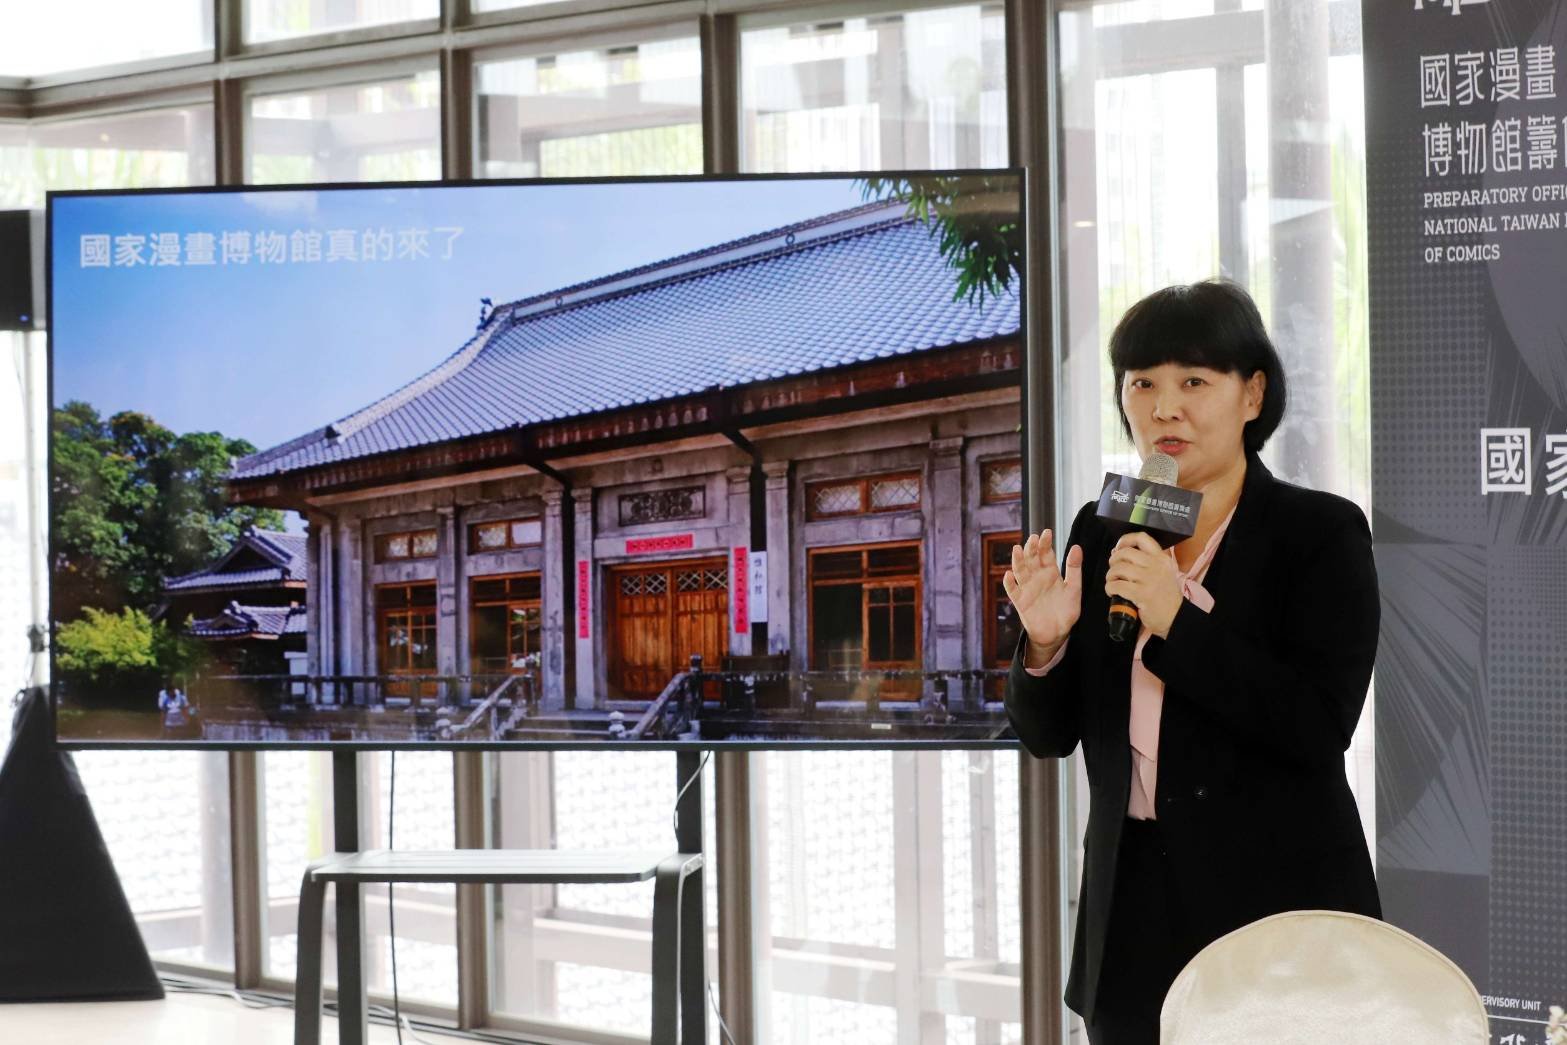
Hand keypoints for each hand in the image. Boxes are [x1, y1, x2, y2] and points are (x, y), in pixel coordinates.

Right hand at [1002, 528, 1083, 657]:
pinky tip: (1009, 575)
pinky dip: (1009, 583)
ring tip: (1018, 550)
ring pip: (1020, 571)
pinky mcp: (1020, 601)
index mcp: (1051, 573)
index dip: (1045, 543)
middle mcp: (1037, 578)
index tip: (1046, 532)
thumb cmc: (1066, 611)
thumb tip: (1076, 547)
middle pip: (1031, 559)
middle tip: (1033, 539)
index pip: (1046, 554)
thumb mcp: (1074, 589)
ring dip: (1018, 560)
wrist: (1057, 633)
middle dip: (1031, 548)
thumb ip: (1074, 569)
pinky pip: (1012, 590)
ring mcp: (1027, 589)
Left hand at [1105, 532, 1183, 638]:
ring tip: (1113, 582)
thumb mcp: (1164, 572)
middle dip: (1113, 561)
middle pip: (1125, 553)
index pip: (1142, 538)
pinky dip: (1110, 588)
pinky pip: (1116, 585)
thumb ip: (1147, 562)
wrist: (1176, 617)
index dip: (1124, 540)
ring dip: (1110, 576)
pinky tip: (1113, 593)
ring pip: (1118, 569)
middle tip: (1114, 571)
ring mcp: (1149, 579)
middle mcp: (1156, 565)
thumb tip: (1119, 553)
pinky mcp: (1141, 594)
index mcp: (1162, 559)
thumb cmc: (1166, 596)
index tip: (1118, 548)